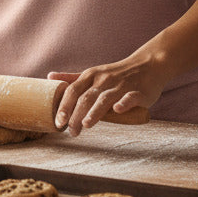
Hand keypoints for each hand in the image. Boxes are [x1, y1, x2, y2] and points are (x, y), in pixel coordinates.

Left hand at [48, 57, 164, 135]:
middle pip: (86, 97)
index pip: (72, 90)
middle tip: (71, 131)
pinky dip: (123, 103)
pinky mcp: (138, 92)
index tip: (58, 122)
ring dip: (95, 112)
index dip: (64, 106)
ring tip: (86, 124)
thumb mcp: (93, 73)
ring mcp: (121, 85)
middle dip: (76, 114)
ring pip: (105, 98)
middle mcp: (103, 80)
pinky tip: (117, 110)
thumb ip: (72, 78)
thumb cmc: (117, 73)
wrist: (149, 65)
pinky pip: (130, 97)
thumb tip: (49, 77)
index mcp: (91, 76)